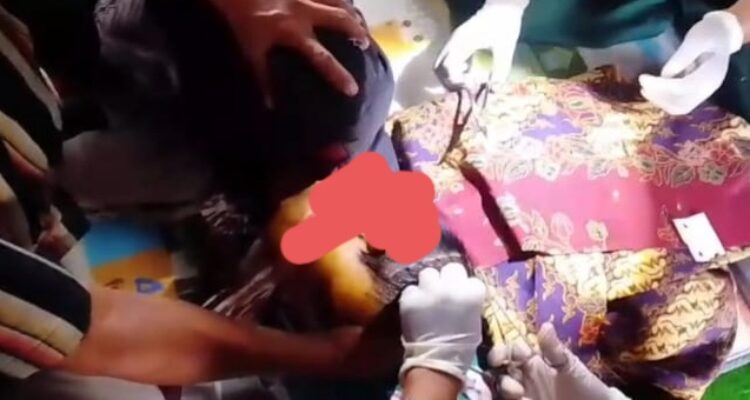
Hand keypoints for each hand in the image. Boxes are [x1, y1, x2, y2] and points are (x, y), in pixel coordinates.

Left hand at [212, 0, 369, 106]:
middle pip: (340, 20)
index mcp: (294, 32)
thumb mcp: (251, 50)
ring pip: (338, 1)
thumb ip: (263, 77)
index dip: (338, 74)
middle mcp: (305, 12)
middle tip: (365, 43)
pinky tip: (346, 3)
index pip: (321, 58)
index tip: (353, 89)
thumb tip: (270, 105)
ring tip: (360, 22)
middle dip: (356, 31)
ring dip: (352, 12)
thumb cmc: (242, 21)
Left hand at [399, 264, 485, 382]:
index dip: (465, 287)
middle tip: (443, 290)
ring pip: (428, 273)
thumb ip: (468, 300)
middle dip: (447, 278)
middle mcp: (452, 286)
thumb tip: (462, 290)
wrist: (437, 362)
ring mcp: (429, 290)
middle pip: (451, 268)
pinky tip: (415, 307)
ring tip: (427, 297)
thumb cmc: (461, 346)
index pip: (471, 279)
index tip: (462, 295)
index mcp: (472, 293)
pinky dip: (413, 297)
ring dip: (428, 284)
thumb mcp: (474, 319)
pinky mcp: (410, 297)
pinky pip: (411, 288)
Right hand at [434, 0, 527, 90]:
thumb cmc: (504, 25)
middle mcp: (453, 42)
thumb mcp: (506, 48)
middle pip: (438, 68)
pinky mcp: (456, 43)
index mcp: (462, 42)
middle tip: (467, 87)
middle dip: (450, 82)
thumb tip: (494, 89)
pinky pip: (446, 60)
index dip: (456, 81)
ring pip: (439, 65)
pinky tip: (468, 70)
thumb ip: (501, 69)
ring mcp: (452, 42)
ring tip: (468, 80)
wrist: (503, 7)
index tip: (472, 86)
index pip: (447, 67)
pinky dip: (453, 70)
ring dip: (450, 77)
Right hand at [488, 323, 629, 399]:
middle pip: (501, 369)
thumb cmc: (586, 385)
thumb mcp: (570, 366)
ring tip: (518, 393)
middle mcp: (524, 376)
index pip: (510, 350)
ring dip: (505, 387)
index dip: (504, 351)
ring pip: (503, 387)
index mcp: (533, 360)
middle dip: (500, 372)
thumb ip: (554, 349)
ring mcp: (525, 393)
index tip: (505, 356)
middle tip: (513, 382)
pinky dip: (508, 399)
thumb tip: (545, 325)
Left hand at [639, 11, 743, 114]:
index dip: (661, 86)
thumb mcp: (695, 39)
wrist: (723, 35)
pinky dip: (664, 102)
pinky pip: (680, 105)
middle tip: (642, 83)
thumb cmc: (709, 33)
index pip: (684, 87)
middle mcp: (709, 88)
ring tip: (645, 89)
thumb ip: (681, 57)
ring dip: (660, 101)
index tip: (643, 78)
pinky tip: (653, 91)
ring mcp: (704, 93)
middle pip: (681, 102)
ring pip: (680, 107)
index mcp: (711, 74)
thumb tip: (665, 75)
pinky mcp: (696, 93)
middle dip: (658, 96)